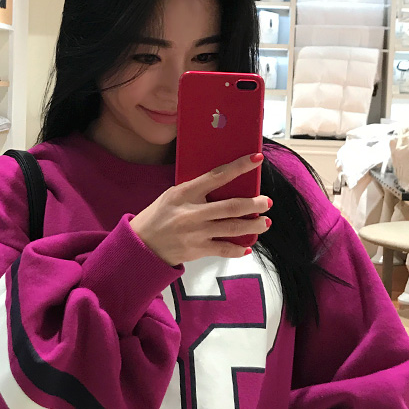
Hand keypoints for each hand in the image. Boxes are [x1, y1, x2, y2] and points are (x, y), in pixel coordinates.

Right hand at [130, 155, 268, 268]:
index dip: (239, 167)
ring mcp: (196, 233)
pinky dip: (238, 249)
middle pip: (231, 207)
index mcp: (185, 192)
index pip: (217, 176)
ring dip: (253, 226)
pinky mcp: (197, 250)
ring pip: (233, 229)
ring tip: (265, 222)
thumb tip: (225, 184)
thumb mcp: (172, 196)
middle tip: (267, 201)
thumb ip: (195, 190)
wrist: (141, 244)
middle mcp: (192, 212)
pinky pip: (224, 249)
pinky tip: (247, 247)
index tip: (256, 159)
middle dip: (254, 204)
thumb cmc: (158, 216)